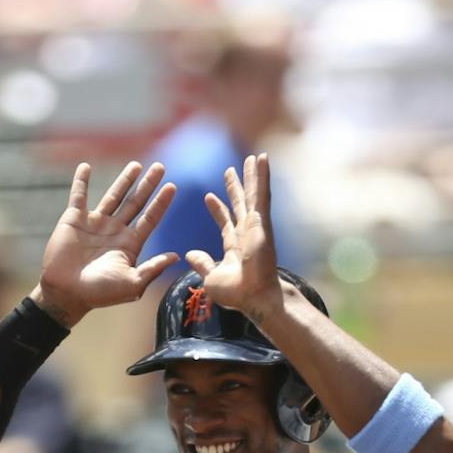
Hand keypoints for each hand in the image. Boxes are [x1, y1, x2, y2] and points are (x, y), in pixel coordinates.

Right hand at [31, 161, 180, 326]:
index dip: (161, 203)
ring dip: (125, 180)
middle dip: (148, 185)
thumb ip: (153, 268)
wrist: (67, 293)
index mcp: (130, 244)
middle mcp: (115, 230)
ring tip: (137, 165)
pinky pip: (79, 196)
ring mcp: (95, 223)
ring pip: (113, 196)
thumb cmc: (100, 293)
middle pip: (136, 202)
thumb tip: (177, 256)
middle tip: (161, 167)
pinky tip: (86, 166)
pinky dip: (81, 181)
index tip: (172, 187)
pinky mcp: (74, 219)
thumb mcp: (132, 284)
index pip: (150, 219)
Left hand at [184, 152, 283, 322]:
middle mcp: (247, 232)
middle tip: (231, 170)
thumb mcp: (211, 277)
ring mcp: (256, 224)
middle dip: (236, 186)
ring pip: (253, 193)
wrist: (254, 295)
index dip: (217, 209)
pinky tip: (263, 158)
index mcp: (235, 246)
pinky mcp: (262, 219)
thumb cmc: (236, 293)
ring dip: (252, 175)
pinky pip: (262, 192)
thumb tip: (189, 254)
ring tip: (253, 157)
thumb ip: (202, 263)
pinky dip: (263, 175)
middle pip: (240, 203)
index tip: (208, 197)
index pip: (226, 222)